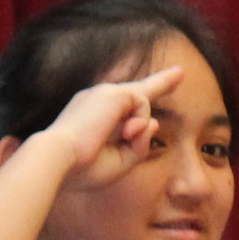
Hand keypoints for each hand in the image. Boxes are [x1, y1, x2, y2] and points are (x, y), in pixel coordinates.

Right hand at [35, 66, 184, 188]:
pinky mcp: (113, 93)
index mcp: (93, 115)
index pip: (121, 103)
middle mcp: (97, 99)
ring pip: (142, 107)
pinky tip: (125, 131)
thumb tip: (154, 124)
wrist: (57, 159)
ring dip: (137, 129)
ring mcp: (104, 92)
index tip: (151, 91)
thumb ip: (139, 146)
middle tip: (181, 71)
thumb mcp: (117, 163)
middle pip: (137, 92)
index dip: (136, 99)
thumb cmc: (81, 167)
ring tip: (122, 138)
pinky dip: (139, 123)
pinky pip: (143, 105)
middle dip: (161, 81)